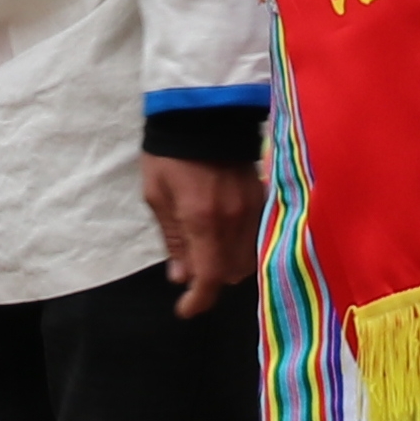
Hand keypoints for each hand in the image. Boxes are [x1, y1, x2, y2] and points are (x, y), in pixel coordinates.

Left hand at [145, 152, 263, 314]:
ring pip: (250, 258)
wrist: (200, 111)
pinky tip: (225, 235)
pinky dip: (243, 245)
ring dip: (229, 264)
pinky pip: (259, 236)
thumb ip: (172, 240)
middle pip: (233, 274)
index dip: (198, 301)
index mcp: (202, 220)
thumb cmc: (168, 155)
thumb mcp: (156, 197)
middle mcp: (234, 220)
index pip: (209, 278)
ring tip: (208, 251)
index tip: (185, 309)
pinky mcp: (262, 196)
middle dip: (213, 280)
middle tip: (191, 270)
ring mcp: (253, 207)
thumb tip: (181, 278)